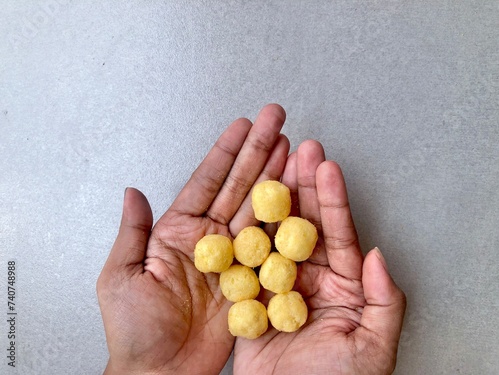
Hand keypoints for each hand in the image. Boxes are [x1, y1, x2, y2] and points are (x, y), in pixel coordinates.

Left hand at [96, 104, 289, 373]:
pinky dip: (285, 219)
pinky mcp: (253, 279)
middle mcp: (209, 239)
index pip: (205, 182)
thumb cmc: (135, 333)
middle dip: (258, 151)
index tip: (243, 126)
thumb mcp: (121, 277)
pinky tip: (296, 193)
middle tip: (276, 121)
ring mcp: (234, 257)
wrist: (162, 374)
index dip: (225, 152)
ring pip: (258, 208)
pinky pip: (271, 245)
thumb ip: (132, 231)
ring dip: (275, 176)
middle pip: (237, 186)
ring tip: (291, 147)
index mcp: (177, 233)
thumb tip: (132, 191)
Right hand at [233, 140, 406, 373]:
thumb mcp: (372, 348)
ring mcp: (279, 284)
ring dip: (275, 198)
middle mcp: (311, 280)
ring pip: (277, 233)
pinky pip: (248, 259)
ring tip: (275, 162)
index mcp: (343, 288)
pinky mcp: (251, 295)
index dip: (333, 200)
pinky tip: (245, 202)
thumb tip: (377, 254)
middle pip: (306, 225)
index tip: (327, 168)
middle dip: (305, 186)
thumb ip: (383, 301)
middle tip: (301, 151)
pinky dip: (245, 230)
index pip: (339, 235)